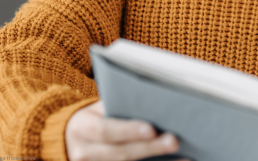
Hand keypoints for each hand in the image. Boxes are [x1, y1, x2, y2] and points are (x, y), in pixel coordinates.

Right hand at [66, 101, 185, 160]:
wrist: (73, 139)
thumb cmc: (97, 117)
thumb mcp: (101, 108)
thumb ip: (121, 106)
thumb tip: (157, 103)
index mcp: (83, 128)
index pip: (105, 130)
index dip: (128, 131)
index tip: (151, 129)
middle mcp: (85, 152)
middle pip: (120, 154)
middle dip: (149, 149)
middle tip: (174, 142)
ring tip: (185, 158)